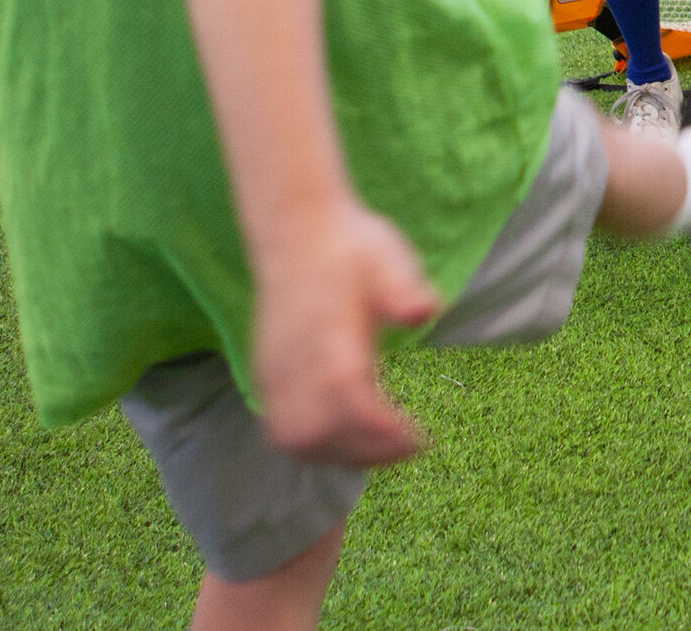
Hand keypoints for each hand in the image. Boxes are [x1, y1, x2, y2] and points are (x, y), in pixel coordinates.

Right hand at [250, 201, 440, 468]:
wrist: (299, 235)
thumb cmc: (351, 249)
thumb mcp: (387, 258)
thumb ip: (404, 287)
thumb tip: (424, 310)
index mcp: (326, 334)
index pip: (346, 399)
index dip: (380, 431)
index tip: (418, 438)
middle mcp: (292, 361)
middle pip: (316, 432)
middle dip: (364, 451)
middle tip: (409, 447)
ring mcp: (273, 372)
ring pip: (295, 439)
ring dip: (340, 454)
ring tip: (383, 449)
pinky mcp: (267, 378)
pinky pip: (281, 431)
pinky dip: (316, 448)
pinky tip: (351, 440)